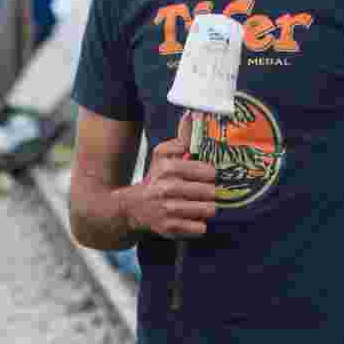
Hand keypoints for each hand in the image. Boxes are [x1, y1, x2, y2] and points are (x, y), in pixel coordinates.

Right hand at [128, 115, 215, 240]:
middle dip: (211, 192)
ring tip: (202, 205)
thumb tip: (191, 116)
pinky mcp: (169, 227)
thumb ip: (180, 138)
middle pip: (210, 191)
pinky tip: (193, 219)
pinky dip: (199, 224)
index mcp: (168, 168)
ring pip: (207, 210)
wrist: (131, 206)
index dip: (212, 175)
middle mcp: (167, 189)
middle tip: (207, 192)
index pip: (207, 172)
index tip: (209, 177)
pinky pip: (199, 228)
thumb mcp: (162, 156)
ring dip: (208, 208)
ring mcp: (168, 209)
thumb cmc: (154, 179)